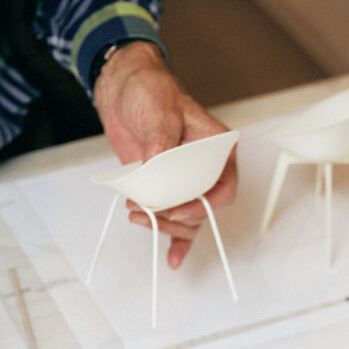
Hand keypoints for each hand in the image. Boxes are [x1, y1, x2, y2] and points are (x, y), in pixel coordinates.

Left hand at [93, 41, 237, 267]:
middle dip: (177, 218)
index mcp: (217, 146)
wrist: (125, 90)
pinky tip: (173, 258)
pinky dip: (174, 238)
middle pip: (204, 208)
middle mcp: (206, 167)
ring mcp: (186, 179)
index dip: (203, 204)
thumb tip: (158, 166)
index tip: (175, 209)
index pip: (224, 186)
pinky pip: (177, 218)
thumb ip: (162, 141)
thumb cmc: (149, 90)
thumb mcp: (159, 110)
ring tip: (137, 217)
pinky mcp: (167, 187)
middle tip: (148, 214)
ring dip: (165, 226)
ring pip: (189, 218)